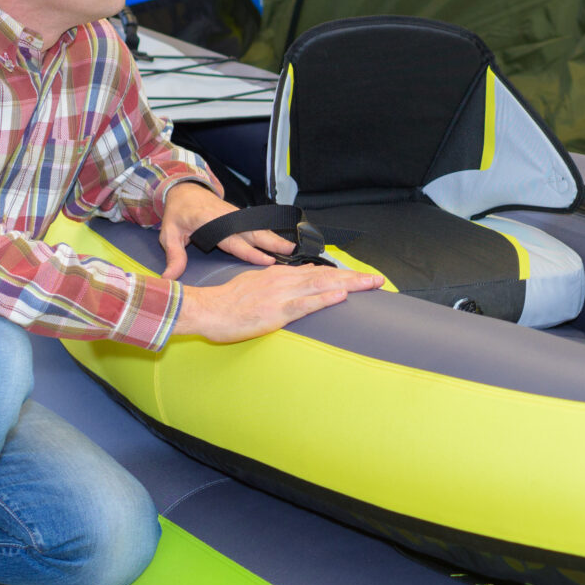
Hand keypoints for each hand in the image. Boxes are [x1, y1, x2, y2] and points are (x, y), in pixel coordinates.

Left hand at [157, 182, 291, 276]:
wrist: (184, 191)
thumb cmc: (177, 213)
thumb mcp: (169, 234)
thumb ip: (173, 256)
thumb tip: (169, 278)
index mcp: (210, 222)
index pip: (233, 240)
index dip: (250, 251)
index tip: (266, 260)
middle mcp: (226, 218)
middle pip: (252, 232)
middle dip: (272, 242)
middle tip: (289, 252)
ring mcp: (234, 215)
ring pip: (257, 228)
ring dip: (275, 238)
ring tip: (291, 248)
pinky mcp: (238, 216)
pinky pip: (255, 226)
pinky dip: (270, 234)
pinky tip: (280, 242)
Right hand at [171, 264, 382, 342]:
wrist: (205, 309)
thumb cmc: (226, 302)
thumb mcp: (253, 286)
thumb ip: (274, 285)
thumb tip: (291, 285)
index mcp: (279, 276)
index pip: (317, 272)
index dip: (342, 275)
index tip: (361, 277)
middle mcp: (284, 281)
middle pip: (326, 276)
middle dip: (354, 278)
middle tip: (378, 280)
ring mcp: (281, 295)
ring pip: (321, 286)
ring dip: (349, 286)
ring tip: (371, 285)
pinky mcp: (275, 312)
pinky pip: (304, 304)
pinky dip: (324, 300)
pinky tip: (341, 297)